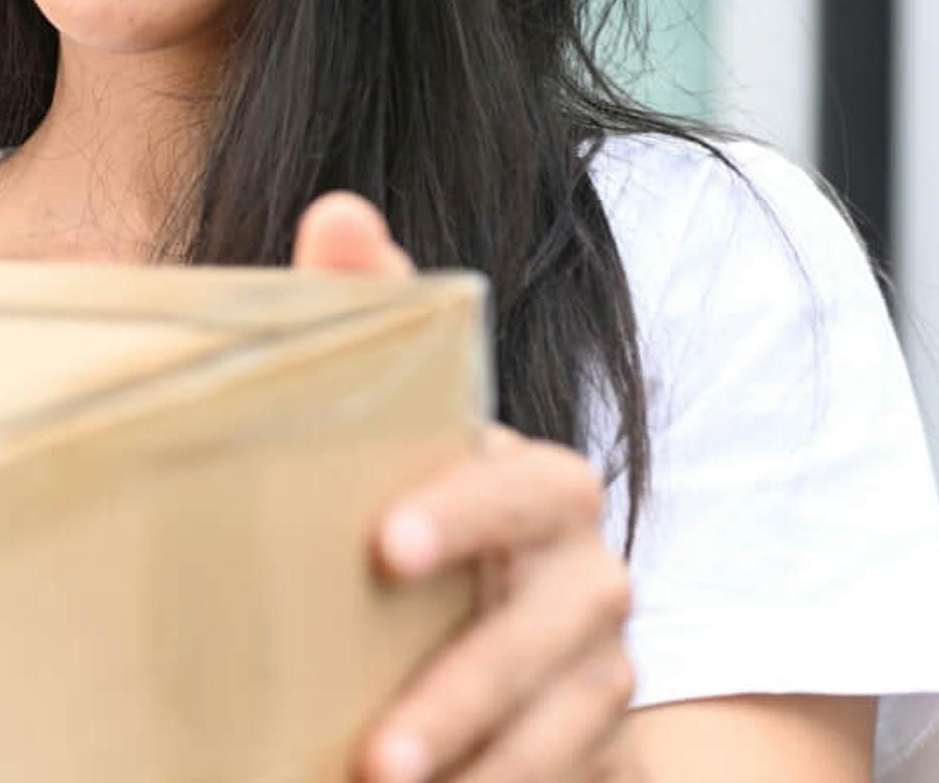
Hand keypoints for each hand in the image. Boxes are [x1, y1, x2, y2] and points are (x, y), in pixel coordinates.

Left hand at [294, 193, 639, 782]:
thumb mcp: (387, 423)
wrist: (483, 641)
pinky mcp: (595, 752)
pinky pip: (566, 778)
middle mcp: (585, 578)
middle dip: (467, 686)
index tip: (383, 545)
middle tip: (376, 746)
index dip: (466, 511)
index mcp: (536, 488)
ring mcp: (599, 673)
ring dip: (480, 762)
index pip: (526, 486)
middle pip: (552, 627)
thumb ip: (369, 316)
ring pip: (561, 722)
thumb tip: (338, 211)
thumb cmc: (416, 515)